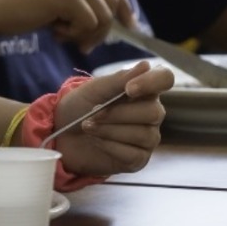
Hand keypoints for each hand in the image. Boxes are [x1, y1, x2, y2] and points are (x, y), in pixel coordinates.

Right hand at [0, 0, 133, 52]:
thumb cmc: (12, 7)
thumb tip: (106, 21)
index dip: (121, 6)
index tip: (129, 26)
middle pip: (110, 0)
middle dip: (103, 28)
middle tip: (83, 45)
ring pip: (102, 14)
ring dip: (86, 33)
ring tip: (62, 36)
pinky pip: (89, 22)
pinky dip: (75, 33)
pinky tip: (54, 32)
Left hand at [51, 61, 172, 176]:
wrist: (62, 135)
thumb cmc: (79, 107)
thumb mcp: (94, 89)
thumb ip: (119, 79)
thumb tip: (146, 65)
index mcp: (143, 90)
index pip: (165, 79)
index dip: (152, 82)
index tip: (128, 89)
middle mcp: (151, 113)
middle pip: (153, 112)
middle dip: (118, 114)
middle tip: (92, 114)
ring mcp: (147, 137)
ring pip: (144, 135)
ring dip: (110, 130)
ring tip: (89, 128)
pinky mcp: (138, 159)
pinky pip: (134, 154)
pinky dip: (110, 147)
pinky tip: (97, 142)